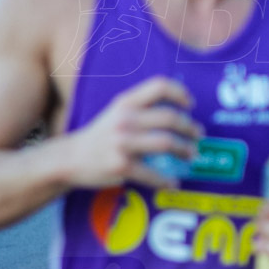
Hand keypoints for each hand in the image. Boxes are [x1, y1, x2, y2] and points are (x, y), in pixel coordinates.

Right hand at [61, 76, 201, 189]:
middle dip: (189, 127)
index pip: (159, 85)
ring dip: (184, 149)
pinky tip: (173, 183)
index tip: (191, 105)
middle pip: (170, 117)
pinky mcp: (121, 166)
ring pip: (166, 142)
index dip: (180, 93)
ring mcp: (122, 143)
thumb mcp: (118, 111)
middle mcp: (125, 119)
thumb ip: (143, 106)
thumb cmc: (102, 134)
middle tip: (198, 135)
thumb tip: (181, 107)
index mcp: (125, 102)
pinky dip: (166, 180)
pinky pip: (152, 174)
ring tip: (191, 154)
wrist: (70, 158)